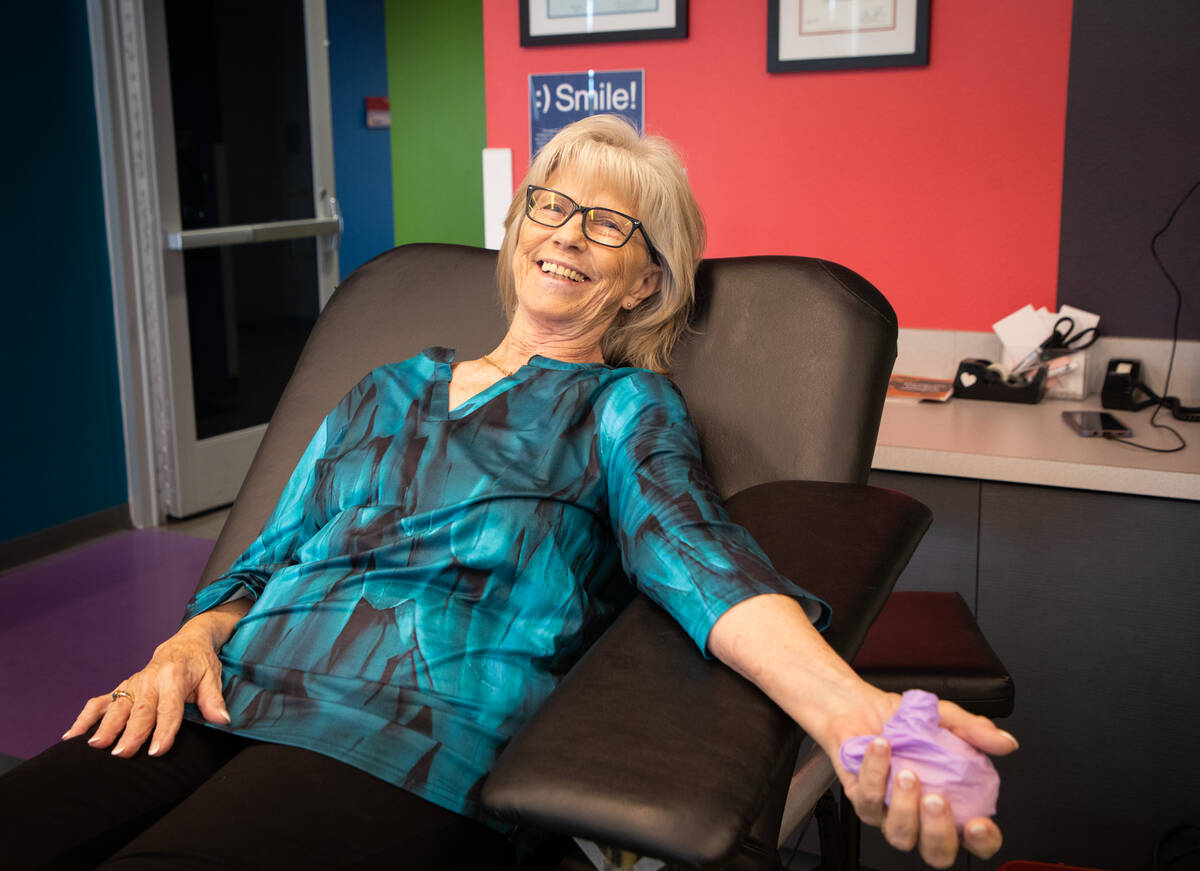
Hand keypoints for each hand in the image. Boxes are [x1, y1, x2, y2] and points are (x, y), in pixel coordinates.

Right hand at [62, 620, 233, 758]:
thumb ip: (214, 700)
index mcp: (175, 676)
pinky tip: (71, 737)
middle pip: (140, 711)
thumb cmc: (200, 664)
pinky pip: (99, 703)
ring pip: (117, 708)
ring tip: (94, 746)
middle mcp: (150, 680)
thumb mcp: (213, 676)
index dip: (164, 730)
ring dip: (105, 727)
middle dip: (131, 733)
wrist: (184, 645)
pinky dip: (84, 719)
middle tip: (122, 754)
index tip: (157, 751)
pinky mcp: (121, 689)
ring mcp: (132, 685)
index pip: (170, 708)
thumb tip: (222, 720)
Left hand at [819, 688, 1017, 867]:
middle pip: (937, 852)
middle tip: (937, 800)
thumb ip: (976, 731)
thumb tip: (1006, 742)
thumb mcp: (945, 719)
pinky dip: (875, 772)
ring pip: (900, 834)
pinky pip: (868, 799)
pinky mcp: (862, 800)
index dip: (982, 842)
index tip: (979, 824)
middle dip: (939, 832)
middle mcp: (921, 817)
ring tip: (907, 773)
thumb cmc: (904, 720)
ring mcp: (890, 813)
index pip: (974, 840)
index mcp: (951, 804)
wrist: (861, 706)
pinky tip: (881, 748)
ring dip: (905, 806)